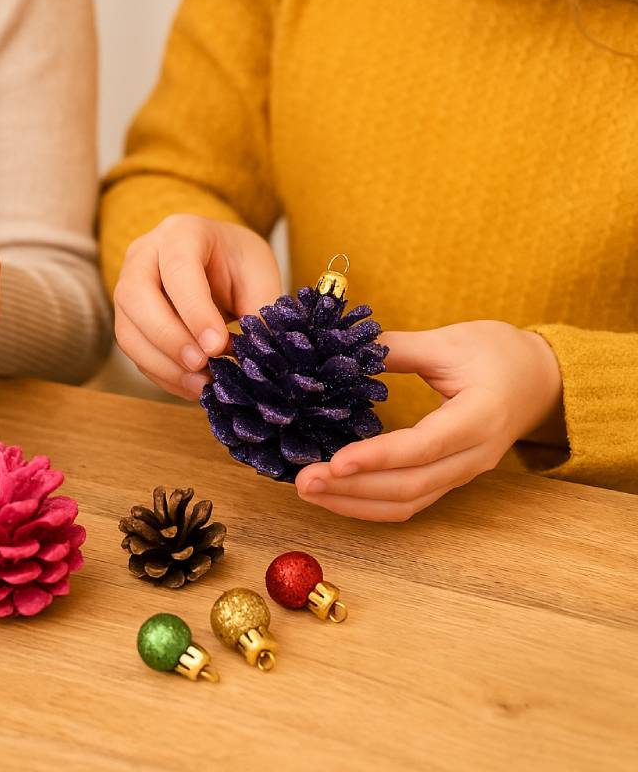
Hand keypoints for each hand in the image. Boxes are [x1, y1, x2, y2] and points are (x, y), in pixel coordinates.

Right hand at [112, 214, 281, 399]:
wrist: (217, 260)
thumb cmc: (237, 262)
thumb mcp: (258, 275)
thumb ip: (259, 309)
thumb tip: (256, 354)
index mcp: (181, 232)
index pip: (178, 268)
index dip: (194, 310)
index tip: (217, 344)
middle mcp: (144, 255)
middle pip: (138, 297)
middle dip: (170, 338)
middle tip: (203, 366)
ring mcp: (127, 287)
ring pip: (128, 330)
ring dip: (164, 364)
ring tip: (202, 385)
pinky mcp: (127, 319)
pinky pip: (135, 352)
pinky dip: (162, 375)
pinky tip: (192, 386)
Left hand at [295, 321, 563, 520]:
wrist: (541, 379)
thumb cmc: (498, 354)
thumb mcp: (449, 341)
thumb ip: (396, 348)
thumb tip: (340, 350)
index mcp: (479, 417)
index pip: (424, 446)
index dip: (378, 457)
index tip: (335, 461)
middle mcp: (474, 456)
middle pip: (410, 486)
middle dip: (353, 488)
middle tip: (303, 480)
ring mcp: (462, 473)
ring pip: (407, 502)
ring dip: (354, 502)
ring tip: (308, 490)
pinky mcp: (448, 479)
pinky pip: (408, 502)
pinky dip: (368, 504)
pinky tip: (333, 494)